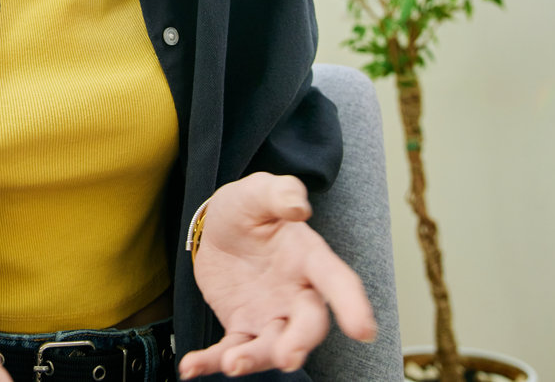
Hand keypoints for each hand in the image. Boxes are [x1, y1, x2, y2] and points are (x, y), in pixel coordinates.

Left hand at [179, 173, 376, 378]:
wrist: (217, 227)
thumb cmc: (248, 209)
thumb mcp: (259, 192)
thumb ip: (280, 193)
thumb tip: (299, 207)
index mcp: (309, 258)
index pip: (337, 281)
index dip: (352, 305)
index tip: (363, 331)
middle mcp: (296, 294)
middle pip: (308, 325)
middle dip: (300, 343)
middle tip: (288, 358)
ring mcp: (270, 315)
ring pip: (270, 346)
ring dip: (254, 359)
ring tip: (233, 364)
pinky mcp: (241, 327)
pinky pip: (229, 349)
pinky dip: (211, 361)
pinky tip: (190, 366)